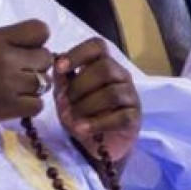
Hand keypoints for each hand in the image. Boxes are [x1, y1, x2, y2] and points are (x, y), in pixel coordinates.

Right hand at [0, 19, 52, 132]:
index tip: (24, 49)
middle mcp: (6, 59)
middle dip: (35, 65)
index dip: (36, 41)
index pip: (40, 30)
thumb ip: (5, 42)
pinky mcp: (7, 109)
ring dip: (32, 87)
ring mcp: (8, 85)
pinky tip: (12, 103)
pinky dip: (28, 105)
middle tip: (17, 73)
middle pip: (45, 58)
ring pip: (44, 83)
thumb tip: (33, 47)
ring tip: (12, 89)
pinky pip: (37, 105)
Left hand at [54, 38, 141, 164]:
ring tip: (72, 117)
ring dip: (86, 106)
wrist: (97, 143)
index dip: (78, 54)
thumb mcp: (65, 95)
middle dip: (79, 86)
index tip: (60, 68)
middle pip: (105, 68)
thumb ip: (61, 79)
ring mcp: (130, 96)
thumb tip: (56, 64)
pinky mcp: (134, 117)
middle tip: (65, 101)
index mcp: (103, 64)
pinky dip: (97, 123)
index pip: (97, 46)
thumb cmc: (82, 112)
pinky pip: (121, 117)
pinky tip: (82, 128)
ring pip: (112, 92)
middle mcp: (120, 76)